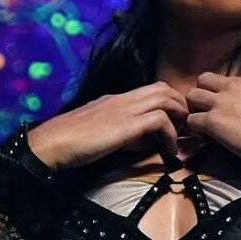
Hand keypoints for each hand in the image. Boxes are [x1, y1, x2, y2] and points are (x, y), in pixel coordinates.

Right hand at [25, 82, 188, 170]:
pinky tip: (169, 151)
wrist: (54, 142)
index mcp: (116, 99)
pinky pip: (160, 120)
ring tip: (182, 136)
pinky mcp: (126, 125)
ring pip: (165, 99)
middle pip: (163, 89)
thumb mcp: (102, 132)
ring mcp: (125, 109)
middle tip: (186, 127)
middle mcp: (123, 99)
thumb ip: (123, 132)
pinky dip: (170, 135)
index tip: (177, 121)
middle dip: (180, 105)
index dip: (169, 102)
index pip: (151, 89)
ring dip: (179, 117)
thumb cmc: (73, 142)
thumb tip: (143, 141)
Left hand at [184, 73, 240, 167]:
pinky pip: (191, 120)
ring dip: (193, 109)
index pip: (221, 79)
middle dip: (200, 94)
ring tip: (201, 122)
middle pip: (202, 80)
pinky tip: (203, 135)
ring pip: (191, 96)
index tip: (219, 104)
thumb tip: (238, 107)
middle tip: (204, 110)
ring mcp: (220, 103)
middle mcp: (231, 87)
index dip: (216, 91)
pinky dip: (194, 128)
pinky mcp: (212, 120)